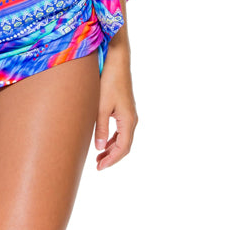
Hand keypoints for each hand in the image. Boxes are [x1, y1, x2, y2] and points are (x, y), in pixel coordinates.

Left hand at [94, 45, 137, 170]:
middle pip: (124, 145)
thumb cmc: (108, 82)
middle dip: (112, 157)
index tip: (99, 167)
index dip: (112, 160)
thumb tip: (99, 148)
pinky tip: (103, 141)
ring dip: (112, 148)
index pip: (123, 148)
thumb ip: (100, 128)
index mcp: (128, 120)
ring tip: (98, 156)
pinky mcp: (124, 108)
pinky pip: (121, 129)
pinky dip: (113, 138)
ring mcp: (129, 113)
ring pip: (123, 138)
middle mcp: (132, 119)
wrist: (116, 62)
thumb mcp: (101, 107)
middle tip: (97, 165)